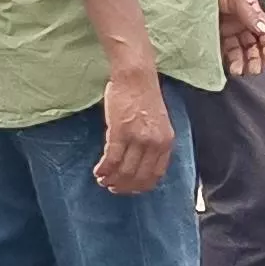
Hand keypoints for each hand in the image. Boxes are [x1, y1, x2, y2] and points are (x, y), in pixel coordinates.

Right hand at [92, 66, 174, 195]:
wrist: (136, 77)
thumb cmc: (144, 95)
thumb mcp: (158, 123)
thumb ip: (153, 142)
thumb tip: (140, 161)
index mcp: (167, 142)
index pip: (156, 174)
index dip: (141, 185)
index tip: (131, 188)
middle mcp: (155, 143)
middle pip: (139, 176)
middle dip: (124, 186)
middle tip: (113, 188)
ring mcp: (138, 138)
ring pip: (124, 170)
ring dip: (112, 179)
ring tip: (103, 180)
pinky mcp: (120, 132)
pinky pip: (111, 159)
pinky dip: (104, 169)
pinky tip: (98, 171)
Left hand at [216, 0, 264, 78]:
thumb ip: (250, 13)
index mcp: (251, 12)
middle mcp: (241, 22)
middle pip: (253, 44)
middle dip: (255, 58)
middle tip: (253, 70)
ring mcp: (227, 30)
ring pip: (239, 50)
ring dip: (241, 62)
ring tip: (238, 71)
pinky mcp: (212, 36)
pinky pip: (223, 51)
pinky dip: (227, 60)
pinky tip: (226, 68)